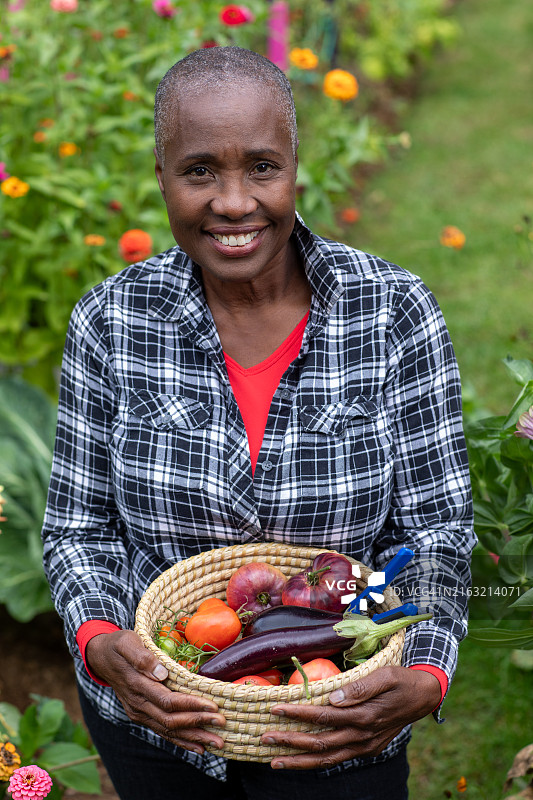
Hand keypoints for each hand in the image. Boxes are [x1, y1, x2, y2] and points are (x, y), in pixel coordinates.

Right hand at [85, 630, 225, 754]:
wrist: (101, 657)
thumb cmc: (118, 645)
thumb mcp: (127, 642)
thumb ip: (142, 657)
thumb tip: (161, 672)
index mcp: (137, 686)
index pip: (167, 701)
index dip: (191, 705)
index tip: (213, 706)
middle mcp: (138, 705)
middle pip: (171, 720)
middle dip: (198, 723)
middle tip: (222, 724)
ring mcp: (139, 713)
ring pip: (169, 731)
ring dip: (194, 737)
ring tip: (217, 743)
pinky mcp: (142, 715)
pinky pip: (163, 731)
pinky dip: (181, 741)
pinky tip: (198, 747)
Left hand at [260, 665, 440, 769]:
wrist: (424, 696)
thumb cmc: (402, 680)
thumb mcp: (385, 675)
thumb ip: (359, 687)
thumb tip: (331, 697)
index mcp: (365, 716)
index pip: (324, 717)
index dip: (299, 714)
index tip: (277, 709)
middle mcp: (362, 736)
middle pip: (320, 743)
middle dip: (290, 742)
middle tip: (265, 738)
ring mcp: (364, 746)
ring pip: (326, 759)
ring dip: (299, 761)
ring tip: (275, 760)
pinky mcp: (366, 749)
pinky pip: (337, 759)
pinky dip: (316, 761)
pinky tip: (301, 760)